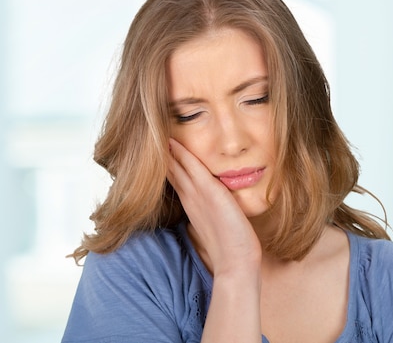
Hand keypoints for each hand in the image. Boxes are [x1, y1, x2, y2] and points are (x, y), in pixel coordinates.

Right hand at [167, 138, 261, 276]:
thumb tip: (213, 209)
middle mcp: (191, 199)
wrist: (237, 263)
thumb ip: (213, 214)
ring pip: (177, 168)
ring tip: (157, 134)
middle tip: (151, 137)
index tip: (159, 150)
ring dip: (168, 151)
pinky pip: (194, 169)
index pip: (176, 180)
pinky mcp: (210, 193)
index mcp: (193, 206)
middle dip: (162, 155)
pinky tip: (174, 142)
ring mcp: (198, 196)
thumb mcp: (218, 225)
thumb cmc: (231, 247)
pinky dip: (183, 155)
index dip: (168, 164)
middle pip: (172, 171)